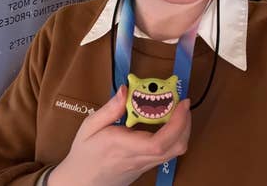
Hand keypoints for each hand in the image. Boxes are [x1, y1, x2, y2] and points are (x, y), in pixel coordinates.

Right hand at [48, 85, 190, 185]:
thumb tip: (126, 89)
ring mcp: (145, 165)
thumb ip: (110, 108)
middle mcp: (139, 158)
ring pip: (175, 151)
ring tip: (177, 110)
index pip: (159, 142)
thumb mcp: (90, 126)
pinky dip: (175, 136)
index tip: (182, 104)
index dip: (177, 123)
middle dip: (186, 123)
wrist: (80, 182)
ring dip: (182, 129)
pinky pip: (168, 153)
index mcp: (124, 147)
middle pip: (176, 147)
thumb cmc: (84, 154)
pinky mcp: (147, 167)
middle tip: (183, 103)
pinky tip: (168, 123)